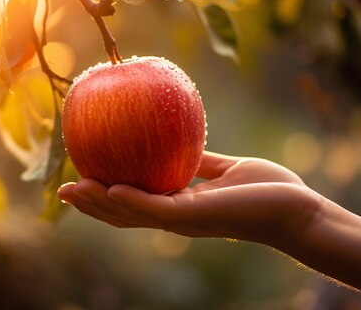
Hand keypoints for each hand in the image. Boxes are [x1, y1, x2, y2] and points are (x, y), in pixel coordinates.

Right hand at [58, 151, 323, 245]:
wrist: (297, 211)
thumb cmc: (268, 191)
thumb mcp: (226, 169)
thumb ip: (201, 162)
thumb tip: (182, 141)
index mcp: (179, 207)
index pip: (133, 205)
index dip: (105, 198)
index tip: (82, 183)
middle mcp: (174, 218)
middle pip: (122, 215)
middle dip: (92, 206)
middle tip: (63, 191)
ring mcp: (182, 220)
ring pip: (130, 215)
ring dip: (99, 205)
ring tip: (73, 191)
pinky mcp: (194, 217)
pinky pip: (155, 208)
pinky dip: (131, 201)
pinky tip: (111, 189)